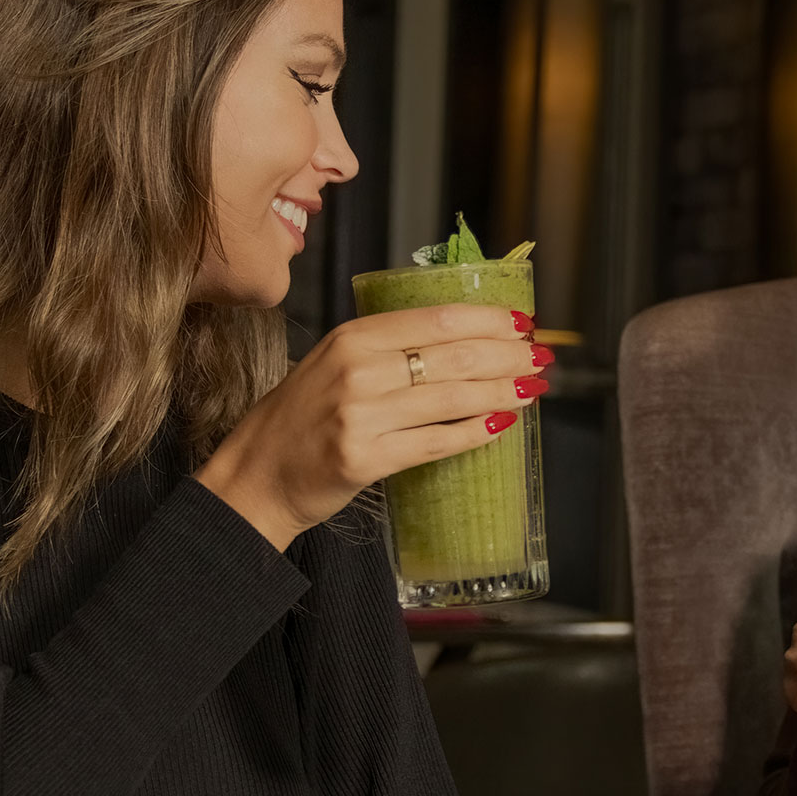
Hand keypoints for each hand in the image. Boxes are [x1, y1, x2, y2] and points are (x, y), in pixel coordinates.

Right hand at [196, 306, 548, 548]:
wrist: (255, 476)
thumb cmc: (300, 420)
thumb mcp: (334, 364)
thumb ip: (387, 349)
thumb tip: (462, 341)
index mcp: (352, 338)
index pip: (437, 319)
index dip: (489, 320)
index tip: (523, 323)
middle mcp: (356, 370)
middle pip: (453, 356)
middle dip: (507, 356)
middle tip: (540, 359)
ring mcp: (360, 415)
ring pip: (452, 397)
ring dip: (501, 392)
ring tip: (531, 390)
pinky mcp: (365, 458)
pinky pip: (435, 441)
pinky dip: (474, 433)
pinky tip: (500, 426)